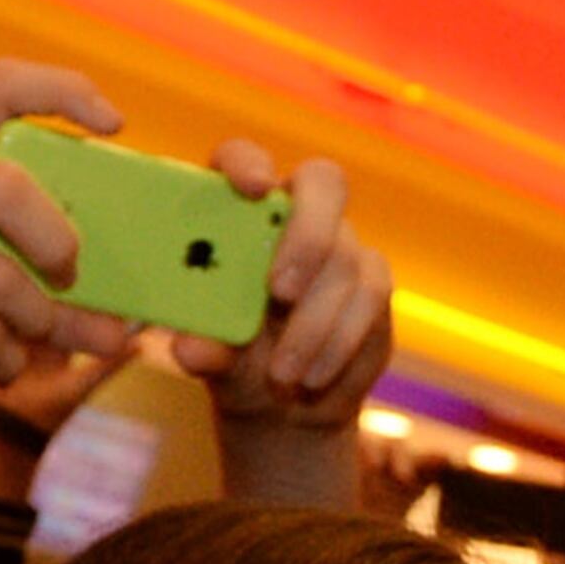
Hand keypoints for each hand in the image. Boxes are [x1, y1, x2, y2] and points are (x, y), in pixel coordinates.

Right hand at [0, 56, 122, 386]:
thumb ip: (30, 274)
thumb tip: (120, 326)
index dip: (62, 92)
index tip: (114, 123)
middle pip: (7, 186)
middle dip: (59, 241)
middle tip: (69, 275)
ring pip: (1, 278)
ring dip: (40, 322)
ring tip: (36, 339)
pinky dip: (9, 356)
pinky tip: (4, 364)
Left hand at [177, 144, 394, 493]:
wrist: (284, 406)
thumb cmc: (234, 362)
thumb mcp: (211, 358)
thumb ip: (205, 348)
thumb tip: (191, 350)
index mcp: (237, 208)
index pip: (244, 157)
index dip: (249, 164)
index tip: (252, 189)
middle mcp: (294, 214)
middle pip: (323, 184)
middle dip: (307, 235)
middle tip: (279, 293)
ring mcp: (341, 246)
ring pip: (346, 258)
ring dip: (315, 321)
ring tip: (283, 374)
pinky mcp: (373, 284)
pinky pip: (370, 299)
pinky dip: (340, 343)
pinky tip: (313, 377)